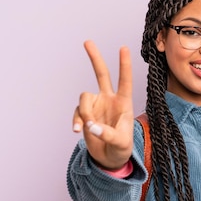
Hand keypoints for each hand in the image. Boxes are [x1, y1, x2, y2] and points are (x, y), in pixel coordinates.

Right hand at [72, 41, 134, 168]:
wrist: (109, 158)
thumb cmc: (121, 149)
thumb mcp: (120, 143)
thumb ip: (107, 134)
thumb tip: (90, 125)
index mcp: (124, 103)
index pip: (125, 81)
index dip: (124, 65)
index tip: (124, 48)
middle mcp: (109, 99)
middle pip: (102, 74)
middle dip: (95, 58)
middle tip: (87, 42)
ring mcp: (96, 105)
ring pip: (84, 96)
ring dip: (84, 111)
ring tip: (88, 127)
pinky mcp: (85, 114)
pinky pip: (76, 111)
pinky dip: (75, 120)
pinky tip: (77, 131)